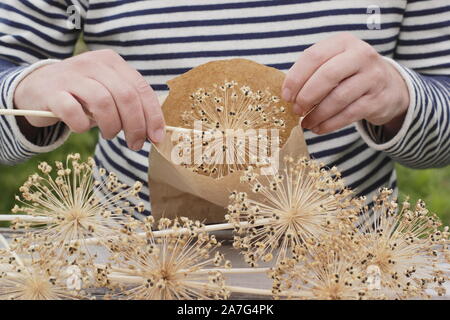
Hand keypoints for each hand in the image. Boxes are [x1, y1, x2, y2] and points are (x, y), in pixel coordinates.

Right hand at [14, 49, 164, 149]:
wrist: (37, 87)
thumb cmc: (82, 95)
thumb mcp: (109, 92)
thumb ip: (130, 105)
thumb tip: (153, 132)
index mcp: (112, 62)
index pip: (141, 89)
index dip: (152, 115)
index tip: (156, 137)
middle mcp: (93, 64)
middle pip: (126, 97)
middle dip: (135, 126)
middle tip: (135, 144)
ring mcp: (71, 75)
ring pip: (103, 103)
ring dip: (112, 126)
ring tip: (110, 135)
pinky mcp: (52, 91)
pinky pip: (73, 111)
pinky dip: (81, 125)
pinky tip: (82, 128)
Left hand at [282, 33, 409, 136]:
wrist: (389, 86)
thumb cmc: (349, 75)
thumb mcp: (333, 63)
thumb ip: (311, 72)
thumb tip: (287, 94)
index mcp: (343, 42)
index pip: (314, 56)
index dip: (296, 78)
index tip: (286, 96)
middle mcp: (361, 55)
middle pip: (327, 76)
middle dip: (307, 96)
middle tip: (296, 110)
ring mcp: (372, 77)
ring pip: (338, 98)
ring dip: (317, 114)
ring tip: (306, 123)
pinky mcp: (377, 99)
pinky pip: (349, 114)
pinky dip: (330, 124)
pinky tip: (319, 128)